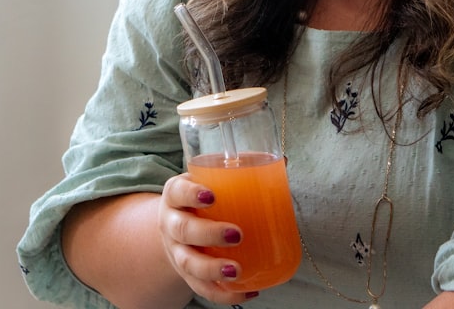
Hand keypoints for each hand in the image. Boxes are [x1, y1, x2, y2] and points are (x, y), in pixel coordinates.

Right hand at [159, 173, 257, 304]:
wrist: (176, 224)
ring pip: (188, 264)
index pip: (178, 192)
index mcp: (176, 195)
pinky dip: (224, 294)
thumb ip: (240, 171)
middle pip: (183, 230)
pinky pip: (202, 289)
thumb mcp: (209, 180)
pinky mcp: (187, 275)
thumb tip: (282, 159)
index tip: (211, 196)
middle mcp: (171, 224)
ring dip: (211, 269)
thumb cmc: (200, 198)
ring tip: (236, 270)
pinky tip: (248, 292)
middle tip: (237, 234)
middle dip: (209, 234)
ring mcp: (177, 252)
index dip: (191, 194)